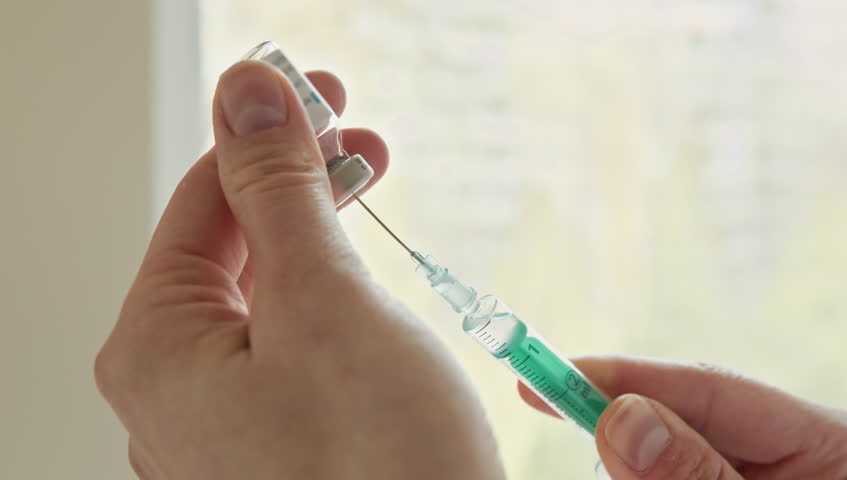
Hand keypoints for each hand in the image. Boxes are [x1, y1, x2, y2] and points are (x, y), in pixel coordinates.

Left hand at [95, 61, 504, 479]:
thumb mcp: (328, 300)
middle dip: (297, 185)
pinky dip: (324, 299)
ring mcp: (223, 425)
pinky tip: (359, 283)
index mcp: (158, 350)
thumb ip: (278, 193)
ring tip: (366, 198)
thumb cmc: (384, 465)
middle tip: (361, 141)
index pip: (202, 203)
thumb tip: (249, 94)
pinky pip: (284, 346)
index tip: (325, 98)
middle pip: (228, 248)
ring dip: (314, 237)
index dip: (268, 137)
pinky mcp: (274, 444)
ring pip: (260, 296)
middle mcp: (174, 392)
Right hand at [520, 357, 846, 478]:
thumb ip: (695, 477)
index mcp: (829, 443)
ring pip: (666, 449)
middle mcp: (795, 448)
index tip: (543, 377)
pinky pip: (669, 472)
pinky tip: (630, 467)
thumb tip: (621, 417)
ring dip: (631, 464)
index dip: (620, 376)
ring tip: (588, 428)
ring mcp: (762, 473)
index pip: (707, 386)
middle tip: (546, 407)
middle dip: (619, 426)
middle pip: (683, 414)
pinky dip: (643, 474)